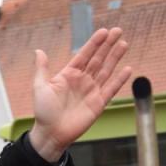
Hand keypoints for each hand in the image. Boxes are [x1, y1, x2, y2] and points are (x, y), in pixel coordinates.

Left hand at [28, 27, 131, 161]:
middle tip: (118, 31)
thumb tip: (38, 51)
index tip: (103, 31)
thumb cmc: (43, 112)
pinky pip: (111, 89)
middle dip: (108, 45)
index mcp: (68, 75)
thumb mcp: (40, 88)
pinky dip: (119, 79)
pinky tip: (127, 69)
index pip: (84, 55)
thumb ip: (42, 69)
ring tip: (124, 44)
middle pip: (98, 59)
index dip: (94, 43)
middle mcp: (81, 81)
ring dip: (115, 57)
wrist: (51, 133)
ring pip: (106, 70)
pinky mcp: (98, 103)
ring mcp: (91, 91)